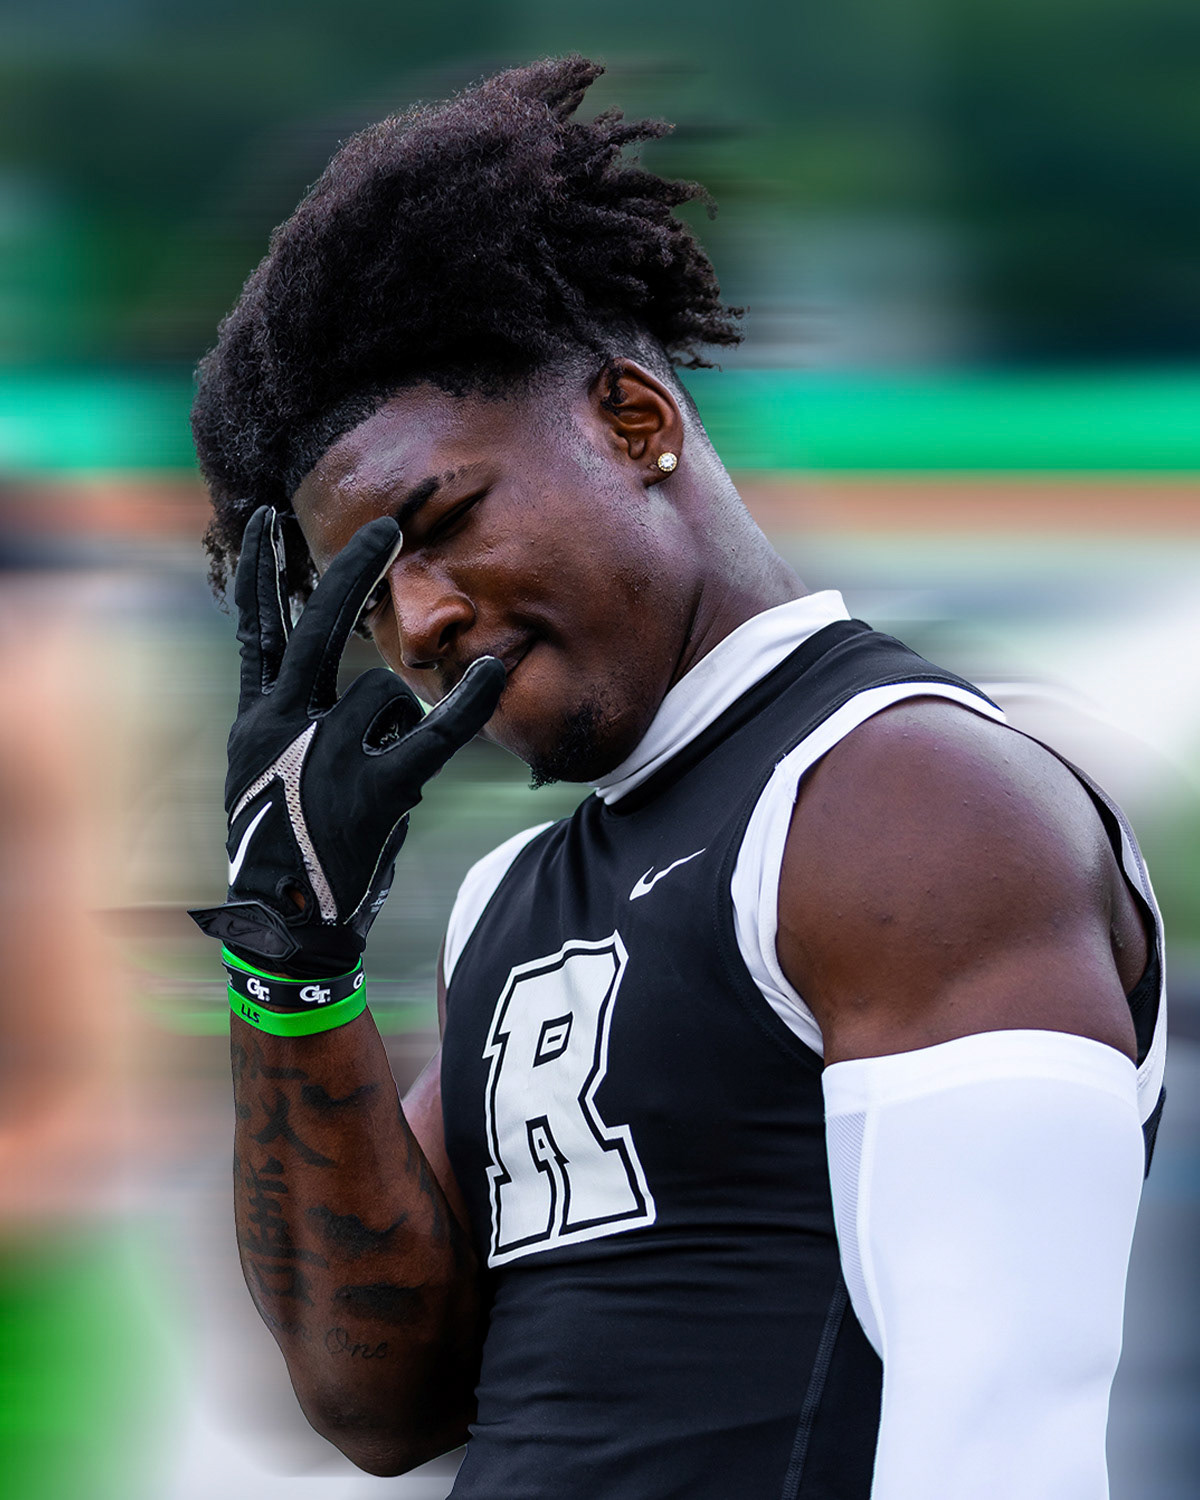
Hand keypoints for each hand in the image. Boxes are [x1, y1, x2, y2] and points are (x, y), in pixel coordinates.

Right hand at [189, 506, 504, 973]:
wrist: (286, 927)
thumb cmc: (294, 848)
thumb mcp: (272, 777)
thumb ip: (304, 723)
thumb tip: (377, 687)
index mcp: (254, 721)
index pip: (255, 631)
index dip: (258, 573)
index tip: (262, 520)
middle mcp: (280, 728)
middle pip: (316, 629)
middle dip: (352, 572)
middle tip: (388, 525)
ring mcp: (323, 757)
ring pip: (387, 695)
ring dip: (400, 726)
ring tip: (379, 779)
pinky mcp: (370, 792)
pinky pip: (431, 735)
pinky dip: (466, 704)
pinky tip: (492, 671)